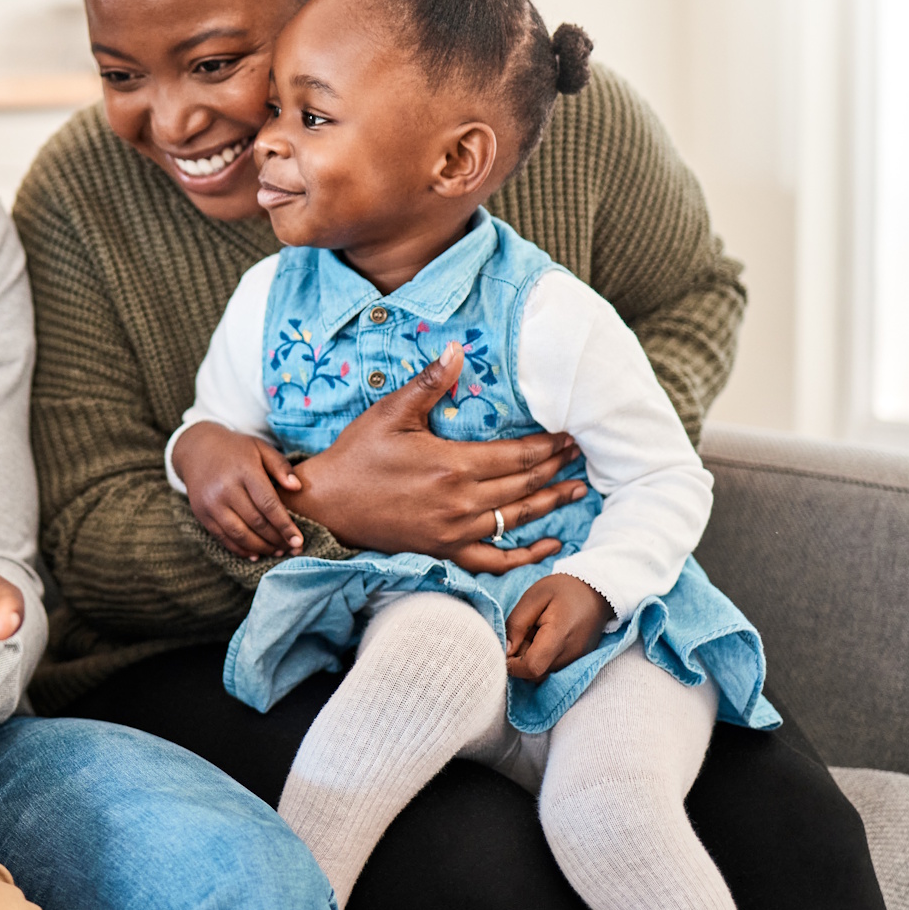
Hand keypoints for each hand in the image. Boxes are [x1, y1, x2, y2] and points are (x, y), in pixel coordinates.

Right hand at [172, 422, 303, 558]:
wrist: (197, 449)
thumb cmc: (236, 449)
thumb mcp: (260, 448)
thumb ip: (281, 466)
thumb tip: (298, 488)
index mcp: (244, 471)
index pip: (268, 504)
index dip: (285, 525)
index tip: (298, 540)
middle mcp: (225, 488)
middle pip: (256, 522)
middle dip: (276, 539)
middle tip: (292, 549)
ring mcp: (211, 503)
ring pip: (240, 534)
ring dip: (261, 548)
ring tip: (277, 552)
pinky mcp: (201, 514)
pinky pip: (223, 538)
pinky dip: (241, 550)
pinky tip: (256, 554)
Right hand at [283, 343, 585, 574]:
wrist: (327, 505)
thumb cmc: (356, 456)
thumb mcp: (390, 413)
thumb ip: (429, 384)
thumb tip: (457, 351)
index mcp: (451, 464)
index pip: (515, 455)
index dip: (547, 446)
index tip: (571, 435)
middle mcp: (460, 501)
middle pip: (523, 485)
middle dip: (555, 468)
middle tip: (581, 455)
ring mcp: (454, 530)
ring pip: (515, 518)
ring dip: (550, 503)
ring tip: (576, 490)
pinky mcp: (445, 549)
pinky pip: (494, 559)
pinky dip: (524, 554)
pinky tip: (548, 545)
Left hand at [505, 574, 613, 681]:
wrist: (596, 591)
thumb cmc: (563, 590)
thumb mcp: (533, 597)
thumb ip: (517, 624)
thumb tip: (505, 650)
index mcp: (559, 636)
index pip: (532, 667)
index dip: (512, 664)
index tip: (505, 647)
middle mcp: (571, 655)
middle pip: (535, 673)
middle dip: (520, 660)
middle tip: (522, 634)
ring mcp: (576, 660)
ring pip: (543, 673)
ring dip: (530, 659)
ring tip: (533, 634)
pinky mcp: (578, 660)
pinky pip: (553, 668)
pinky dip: (542, 659)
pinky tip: (543, 639)